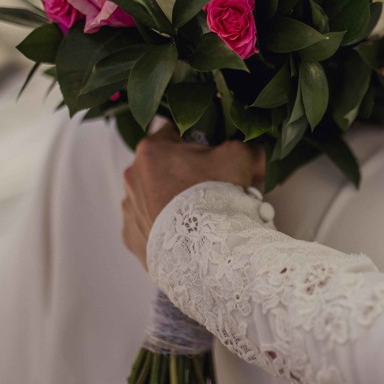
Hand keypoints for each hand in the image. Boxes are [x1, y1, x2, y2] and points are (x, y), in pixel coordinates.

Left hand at [121, 124, 264, 269]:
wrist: (204, 251)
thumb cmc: (215, 198)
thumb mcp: (239, 158)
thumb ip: (246, 146)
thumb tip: (255, 148)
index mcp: (151, 150)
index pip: (175, 132)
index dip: (199, 140)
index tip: (215, 155)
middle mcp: (132, 176)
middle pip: (163, 165)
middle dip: (186, 172)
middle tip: (212, 187)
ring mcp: (129, 208)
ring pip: (153, 195)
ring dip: (172, 199)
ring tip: (199, 213)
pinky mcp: (131, 237)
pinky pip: (148, 225)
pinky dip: (164, 227)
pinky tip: (185, 233)